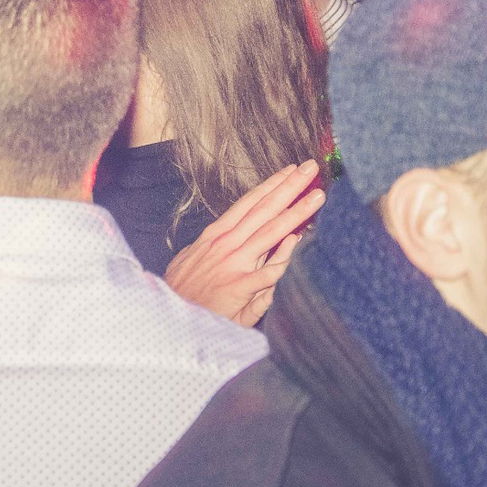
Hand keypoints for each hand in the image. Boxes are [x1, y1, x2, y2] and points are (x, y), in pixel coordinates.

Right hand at [165, 160, 324, 325]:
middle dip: (289, 188)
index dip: (272, 186)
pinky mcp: (239, 288)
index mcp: (217, 235)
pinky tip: (301, 243)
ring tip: (317, 197)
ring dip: (296, 212)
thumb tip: (241, 239)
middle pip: (264, 210)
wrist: (169, 318)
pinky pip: (268, 271)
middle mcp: (227, 244)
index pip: (250, 204)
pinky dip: (284, 257)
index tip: (291, 170)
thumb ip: (221, 249)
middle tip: (311, 168)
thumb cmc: (183, 291)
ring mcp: (234, 264)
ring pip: (271, 232)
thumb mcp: (193, 260)